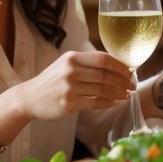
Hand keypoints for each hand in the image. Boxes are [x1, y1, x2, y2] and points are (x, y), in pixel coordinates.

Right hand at [15, 50, 133, 120]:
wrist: (29, 97)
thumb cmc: (52, 80)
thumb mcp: (66, 64)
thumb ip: (87, 63)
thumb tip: (116, 65)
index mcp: (72, 57)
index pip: (103, 58)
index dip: (120, 65)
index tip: (130, 71)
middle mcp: (71, 71)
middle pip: (105, 75)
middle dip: (123, 81)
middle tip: (132, 85)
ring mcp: (70, 88)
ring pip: (103, 89)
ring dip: (119, 93)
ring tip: (127, 95)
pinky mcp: (69, 104)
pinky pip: (95, 103)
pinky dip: (109, 103)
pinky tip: (115, 102)